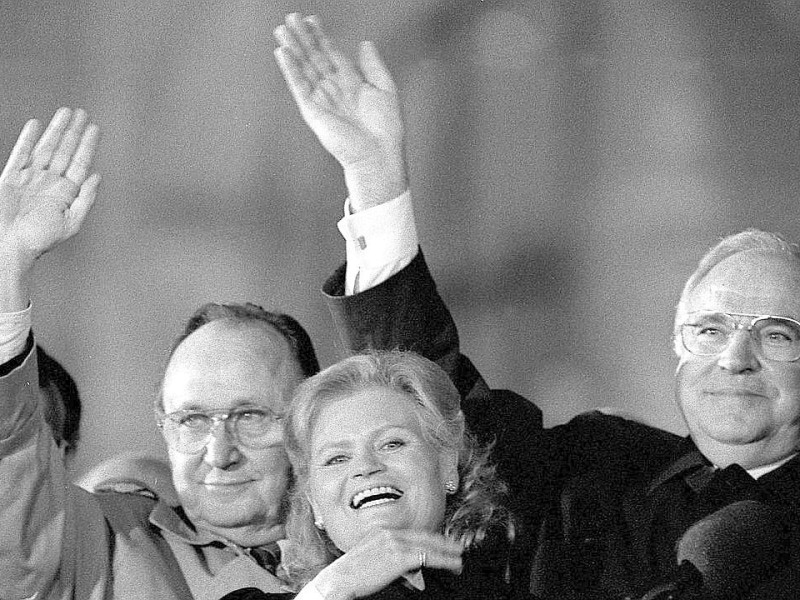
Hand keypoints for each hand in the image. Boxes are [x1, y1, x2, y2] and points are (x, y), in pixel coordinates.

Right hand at [0, 107, 99, 270]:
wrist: (9, 245)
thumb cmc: (39, 239)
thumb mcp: (71, 223)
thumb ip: (85, 199)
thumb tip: (96, 177)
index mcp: (66, 193)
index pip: (79, 162)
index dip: (87, 145)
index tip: (95, 128)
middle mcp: (50, 182)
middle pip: (64, 150)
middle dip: (74, 132)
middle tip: (82, 113)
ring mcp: (31, 178)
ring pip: (46, 148)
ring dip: (56, 130)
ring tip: (65, 112)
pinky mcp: (11, 177)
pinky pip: (21, 153)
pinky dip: (28, 139)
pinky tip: (36, 125)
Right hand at [274, 13, 406, 210]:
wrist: (378, 153)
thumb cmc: (385, 129)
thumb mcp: (385, 88)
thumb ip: (373, 65)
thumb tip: (366, 44)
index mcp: (351, 84)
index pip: (332, 54)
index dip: (321, 36)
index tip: (312, 20)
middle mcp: (334, 90)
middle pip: (315, 57)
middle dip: (303, 37)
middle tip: (292, 17)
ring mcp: (322, 99)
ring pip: (304, 68)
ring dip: (293, 48)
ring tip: (282, 29)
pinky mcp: (313, 111)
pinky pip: (299, 86)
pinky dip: (291, 70)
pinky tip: (283, 53)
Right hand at [308, 529, 462, 599]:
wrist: (337, 581)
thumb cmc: (350, 577)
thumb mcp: (373, 564)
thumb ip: (395, 565)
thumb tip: (416, 576)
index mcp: (382, 531)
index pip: (413, 533)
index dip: (430, 539)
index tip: (442, 544)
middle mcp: (389, 533)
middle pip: (424, 536)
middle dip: (443, 543)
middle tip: (458, 548)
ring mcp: (394, 543)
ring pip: (429, 546)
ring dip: (447, 553)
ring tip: (459, 560)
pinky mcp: (398, 557)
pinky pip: (427, 557)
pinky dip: (444, 560)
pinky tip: (453, 565)